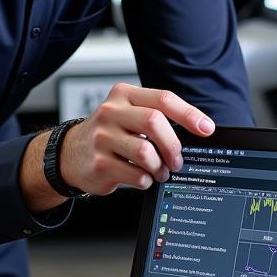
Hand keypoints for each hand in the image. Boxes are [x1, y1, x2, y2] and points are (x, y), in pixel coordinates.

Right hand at [60, 83, 214, 194]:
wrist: (70, 153)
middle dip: (173, 146)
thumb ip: (155, 115)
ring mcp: (102, 137)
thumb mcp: (127, 113)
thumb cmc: (108, 133)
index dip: (189, 114)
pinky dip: (146, 181)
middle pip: (155, 123)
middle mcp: (111, 112)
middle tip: (177, 160)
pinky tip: (142, 178)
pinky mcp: (99, 163)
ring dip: (160, 168)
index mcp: (124, 95)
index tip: (206, 128)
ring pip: (146, 153)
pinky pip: (136, 176)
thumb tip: (198, 129)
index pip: (163, 99)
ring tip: (159, 171)